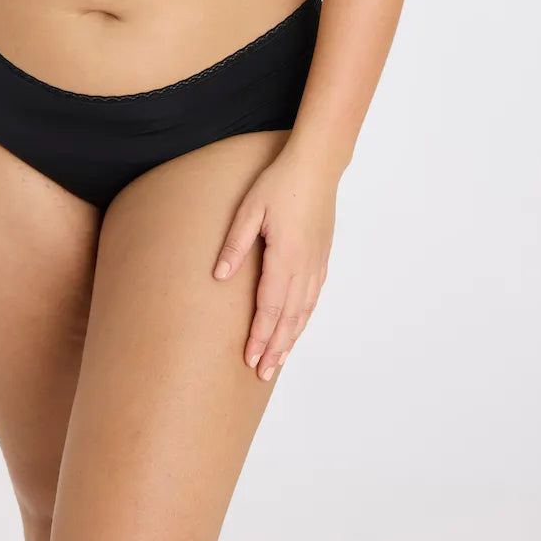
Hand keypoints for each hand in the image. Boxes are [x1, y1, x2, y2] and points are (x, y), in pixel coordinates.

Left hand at [211, 145, 338, 379]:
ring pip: (304, 311)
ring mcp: (316, 263)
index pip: (270, 308)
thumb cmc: (279, 183)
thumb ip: (235, 244)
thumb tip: (219, 276)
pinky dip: (304, 318)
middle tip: (263, 374)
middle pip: (289, 318)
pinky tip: (297, 327)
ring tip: (279, 361)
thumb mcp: (249, 209)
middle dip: (275, 348)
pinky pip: (313, 297)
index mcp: (285, 257)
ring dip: (290, 338)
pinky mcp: (321, 257)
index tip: (251, 359)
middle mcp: (304, 266)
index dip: (260, 336)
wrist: (316, 166)